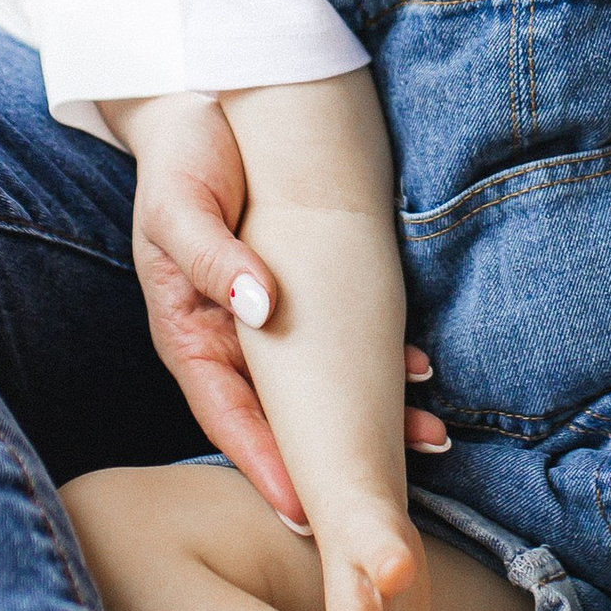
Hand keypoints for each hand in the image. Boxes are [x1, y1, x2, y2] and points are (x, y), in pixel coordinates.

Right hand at [109, 93, 445, 528]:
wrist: (203, 101)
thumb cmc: (180, 159)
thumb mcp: (179, 208)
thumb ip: (213, 257)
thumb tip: (260, 305)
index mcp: (189, 334)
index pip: (227, 418)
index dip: (265, 466)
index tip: (305, 508)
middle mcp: (230, 340)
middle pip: (281, 416)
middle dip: (331, 457)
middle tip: (384, 491)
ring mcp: (266, 320)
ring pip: (318, 385)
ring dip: (370, 413)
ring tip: (431, 437)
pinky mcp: (301, 289)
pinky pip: (339, 338)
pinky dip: (378, 360)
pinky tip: (419, 370)